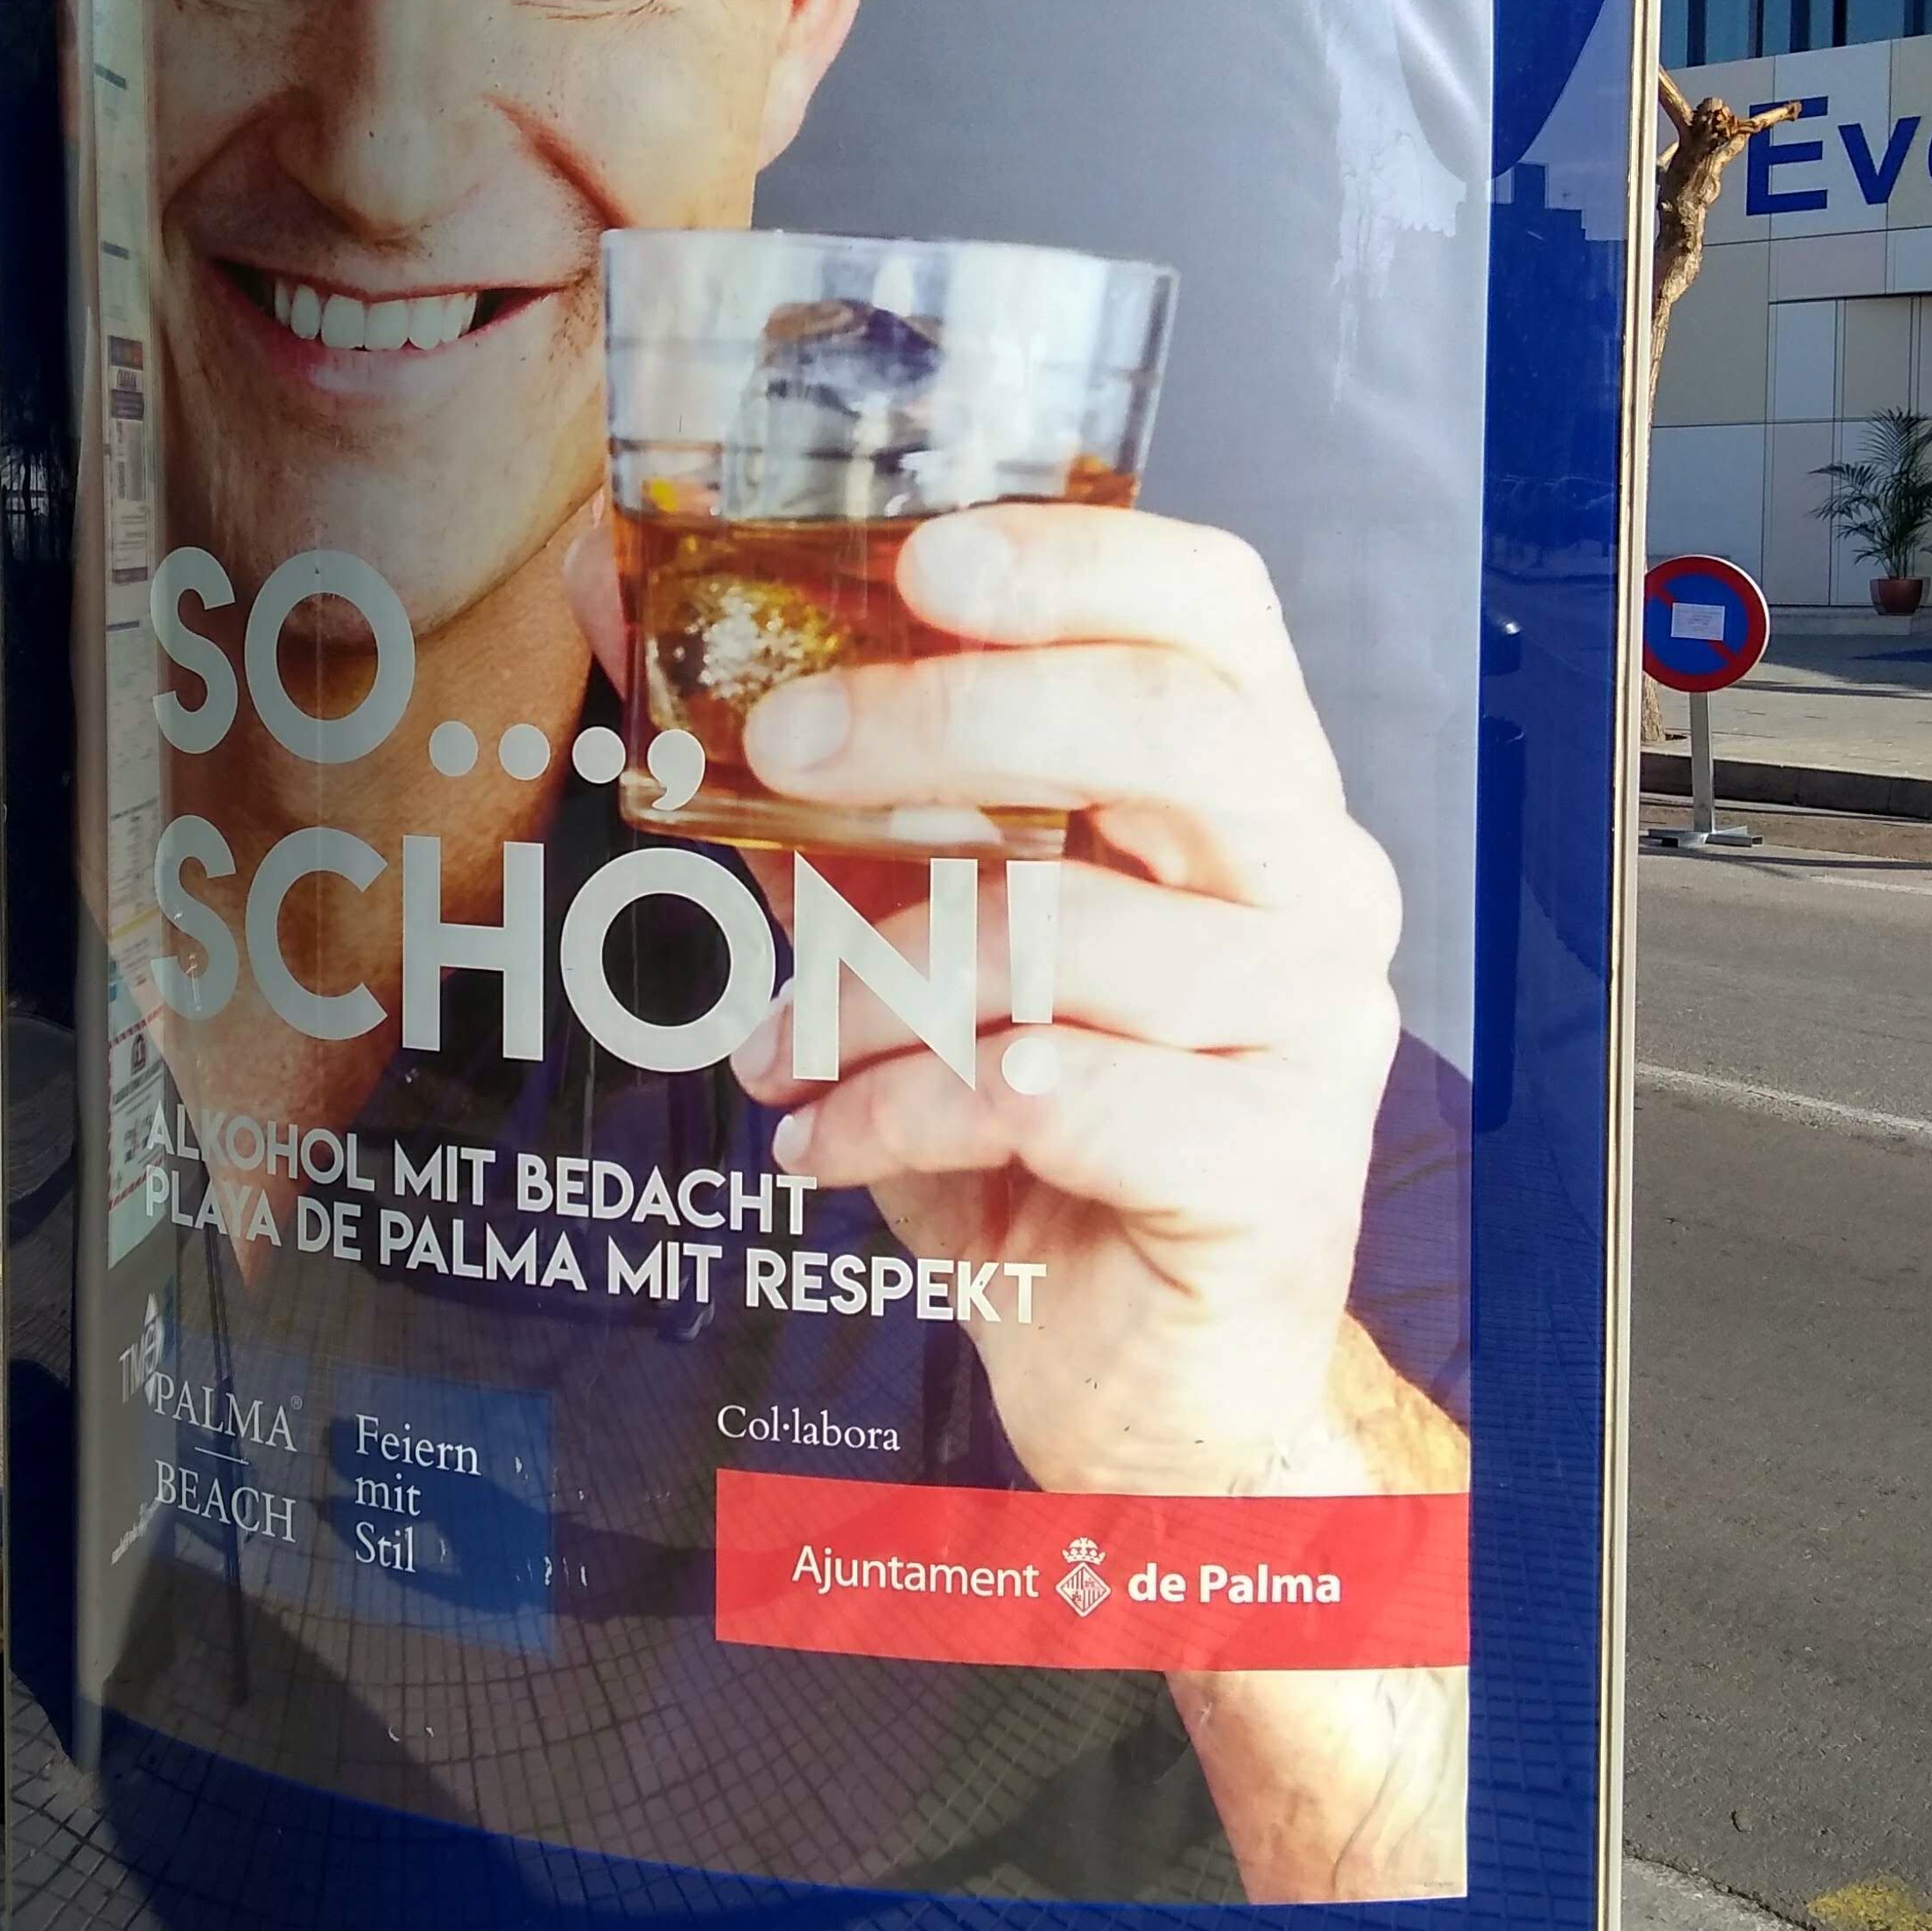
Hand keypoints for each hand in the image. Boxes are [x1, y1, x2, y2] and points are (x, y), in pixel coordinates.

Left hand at [724, 501, 1410, 1500]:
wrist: (1142, 1373)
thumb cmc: (1030, 1126)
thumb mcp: (900, 930)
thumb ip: (802, 782)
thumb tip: (614, 596)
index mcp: (1249, 784)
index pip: (1209, 603)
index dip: (1073, 556)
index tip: (917, 559)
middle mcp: (1317, 878)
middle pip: (1164, 727)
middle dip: (947, 720)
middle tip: (775, 752)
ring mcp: (1316, 1021)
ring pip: (1070, 930)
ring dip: (868, 983)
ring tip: (765, 1044)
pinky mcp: (1275, 1163)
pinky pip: (1049, 1092)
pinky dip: (897, 1111)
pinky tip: (822, 1144)